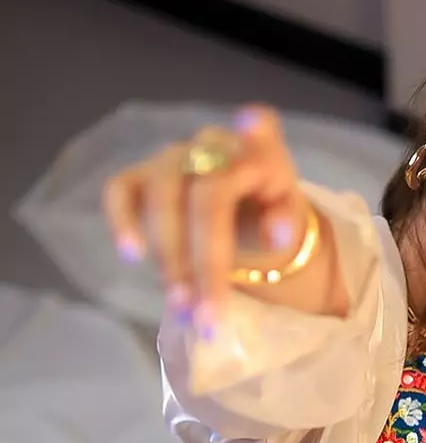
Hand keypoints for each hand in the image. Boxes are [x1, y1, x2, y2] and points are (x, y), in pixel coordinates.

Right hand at [101, 105, 307, 331]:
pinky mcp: (142, 176)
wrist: (242, 218)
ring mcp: (174, 158)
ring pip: (163, 199)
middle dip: (206, 264)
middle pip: (207, 198)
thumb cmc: (268, 218)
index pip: (262, 129)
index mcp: (261, 151)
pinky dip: (121, 220)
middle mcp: (214, 146)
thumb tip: (276, 233)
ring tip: (180, 306)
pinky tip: (131, 254)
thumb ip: (284, 223)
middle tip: (209, 316)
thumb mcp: (288, 223)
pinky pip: (120, 189)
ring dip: (170, 258)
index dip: (255, 128)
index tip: (251, 126)